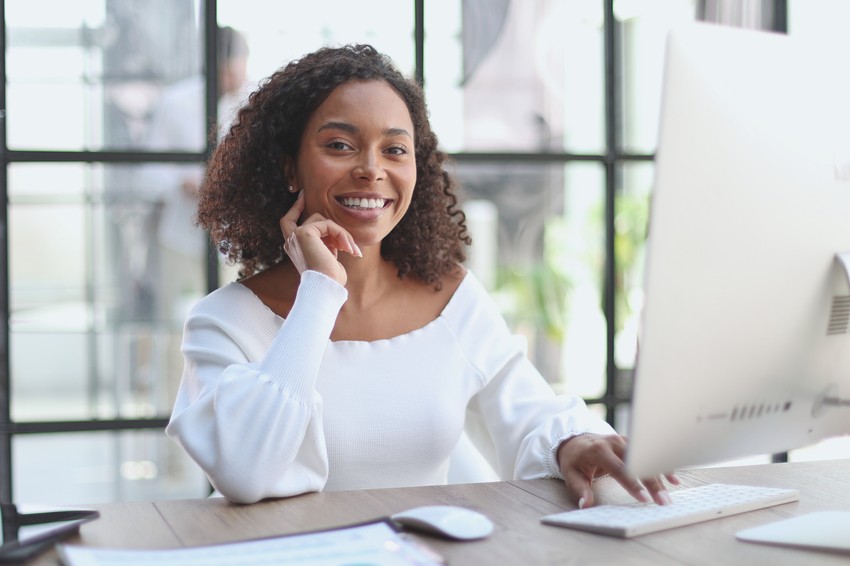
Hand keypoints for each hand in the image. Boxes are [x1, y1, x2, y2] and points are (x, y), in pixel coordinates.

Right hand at [279, 192, 361, 285]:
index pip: (289, 221)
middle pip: (313, 218)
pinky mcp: (304, 233)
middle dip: (333, 228)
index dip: (295, 207)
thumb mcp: (328, 257)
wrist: (326, 286)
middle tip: (349, 246)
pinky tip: (348, 249)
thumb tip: (337, 236)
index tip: (302, 195)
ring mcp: (296, 235)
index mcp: (294, 247)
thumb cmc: (330, 278)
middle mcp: (291, 241)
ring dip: (341, 234)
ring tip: (351, 250)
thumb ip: (327, 243)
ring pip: (323, 221)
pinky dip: (341, 234)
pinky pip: (328, 224)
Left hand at [556, 433, 679, 507]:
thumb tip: (585, 505)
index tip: (644, 498)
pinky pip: (648, 454)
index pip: (619, 468)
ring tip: (668, 495)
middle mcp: (614, 443)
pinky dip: (661, 466)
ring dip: (659, 477)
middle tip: (663, 501)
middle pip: (638, 463)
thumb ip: (579, 489)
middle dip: (652, 483)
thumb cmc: (575, 459)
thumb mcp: (570, 474)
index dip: (632, 484)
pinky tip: (673, 479)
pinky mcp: (631, 443)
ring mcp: (624, 441)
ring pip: (646, 459)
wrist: (576, 440)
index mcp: (599, 450)